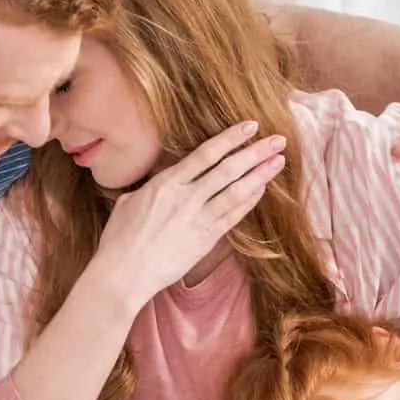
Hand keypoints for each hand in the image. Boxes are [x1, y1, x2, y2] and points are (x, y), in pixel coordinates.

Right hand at [91, 121, 287, 304]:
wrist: (123, 273)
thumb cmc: (120, 239)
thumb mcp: (129, 202)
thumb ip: (152, 187)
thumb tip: (160, 182)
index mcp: (166, 183)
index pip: (205, 154)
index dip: (231, 138)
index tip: (250, 126)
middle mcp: (186, 197)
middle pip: (228, 169)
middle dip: (255, 152)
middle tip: (278, 140)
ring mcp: (198, 219)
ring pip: (236, 191)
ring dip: (260, 175)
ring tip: (279, 162)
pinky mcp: (205, 240)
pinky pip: (233, 216)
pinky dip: (249, 201)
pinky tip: (262, 189)